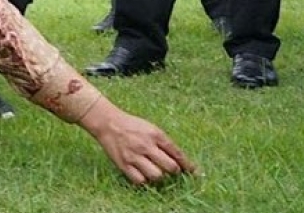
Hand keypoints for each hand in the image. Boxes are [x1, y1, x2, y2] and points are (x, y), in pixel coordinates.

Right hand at [79, 100, 196, 185]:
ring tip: (155, 170)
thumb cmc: (132, 125)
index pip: (177, 154)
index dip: (188, 165)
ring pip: (156, 176)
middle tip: (170, 169)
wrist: (108, 123)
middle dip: (174, 170)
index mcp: (155, 135)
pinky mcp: (124, 164)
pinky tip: (143, 173)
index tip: (194, 172)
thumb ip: (164, 143)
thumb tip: (179, 159)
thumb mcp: (151, 128)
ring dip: (159, 175)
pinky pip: (140, 180)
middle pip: (170, 167)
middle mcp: (146, 146)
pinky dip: (144, 179)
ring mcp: (134, 156)